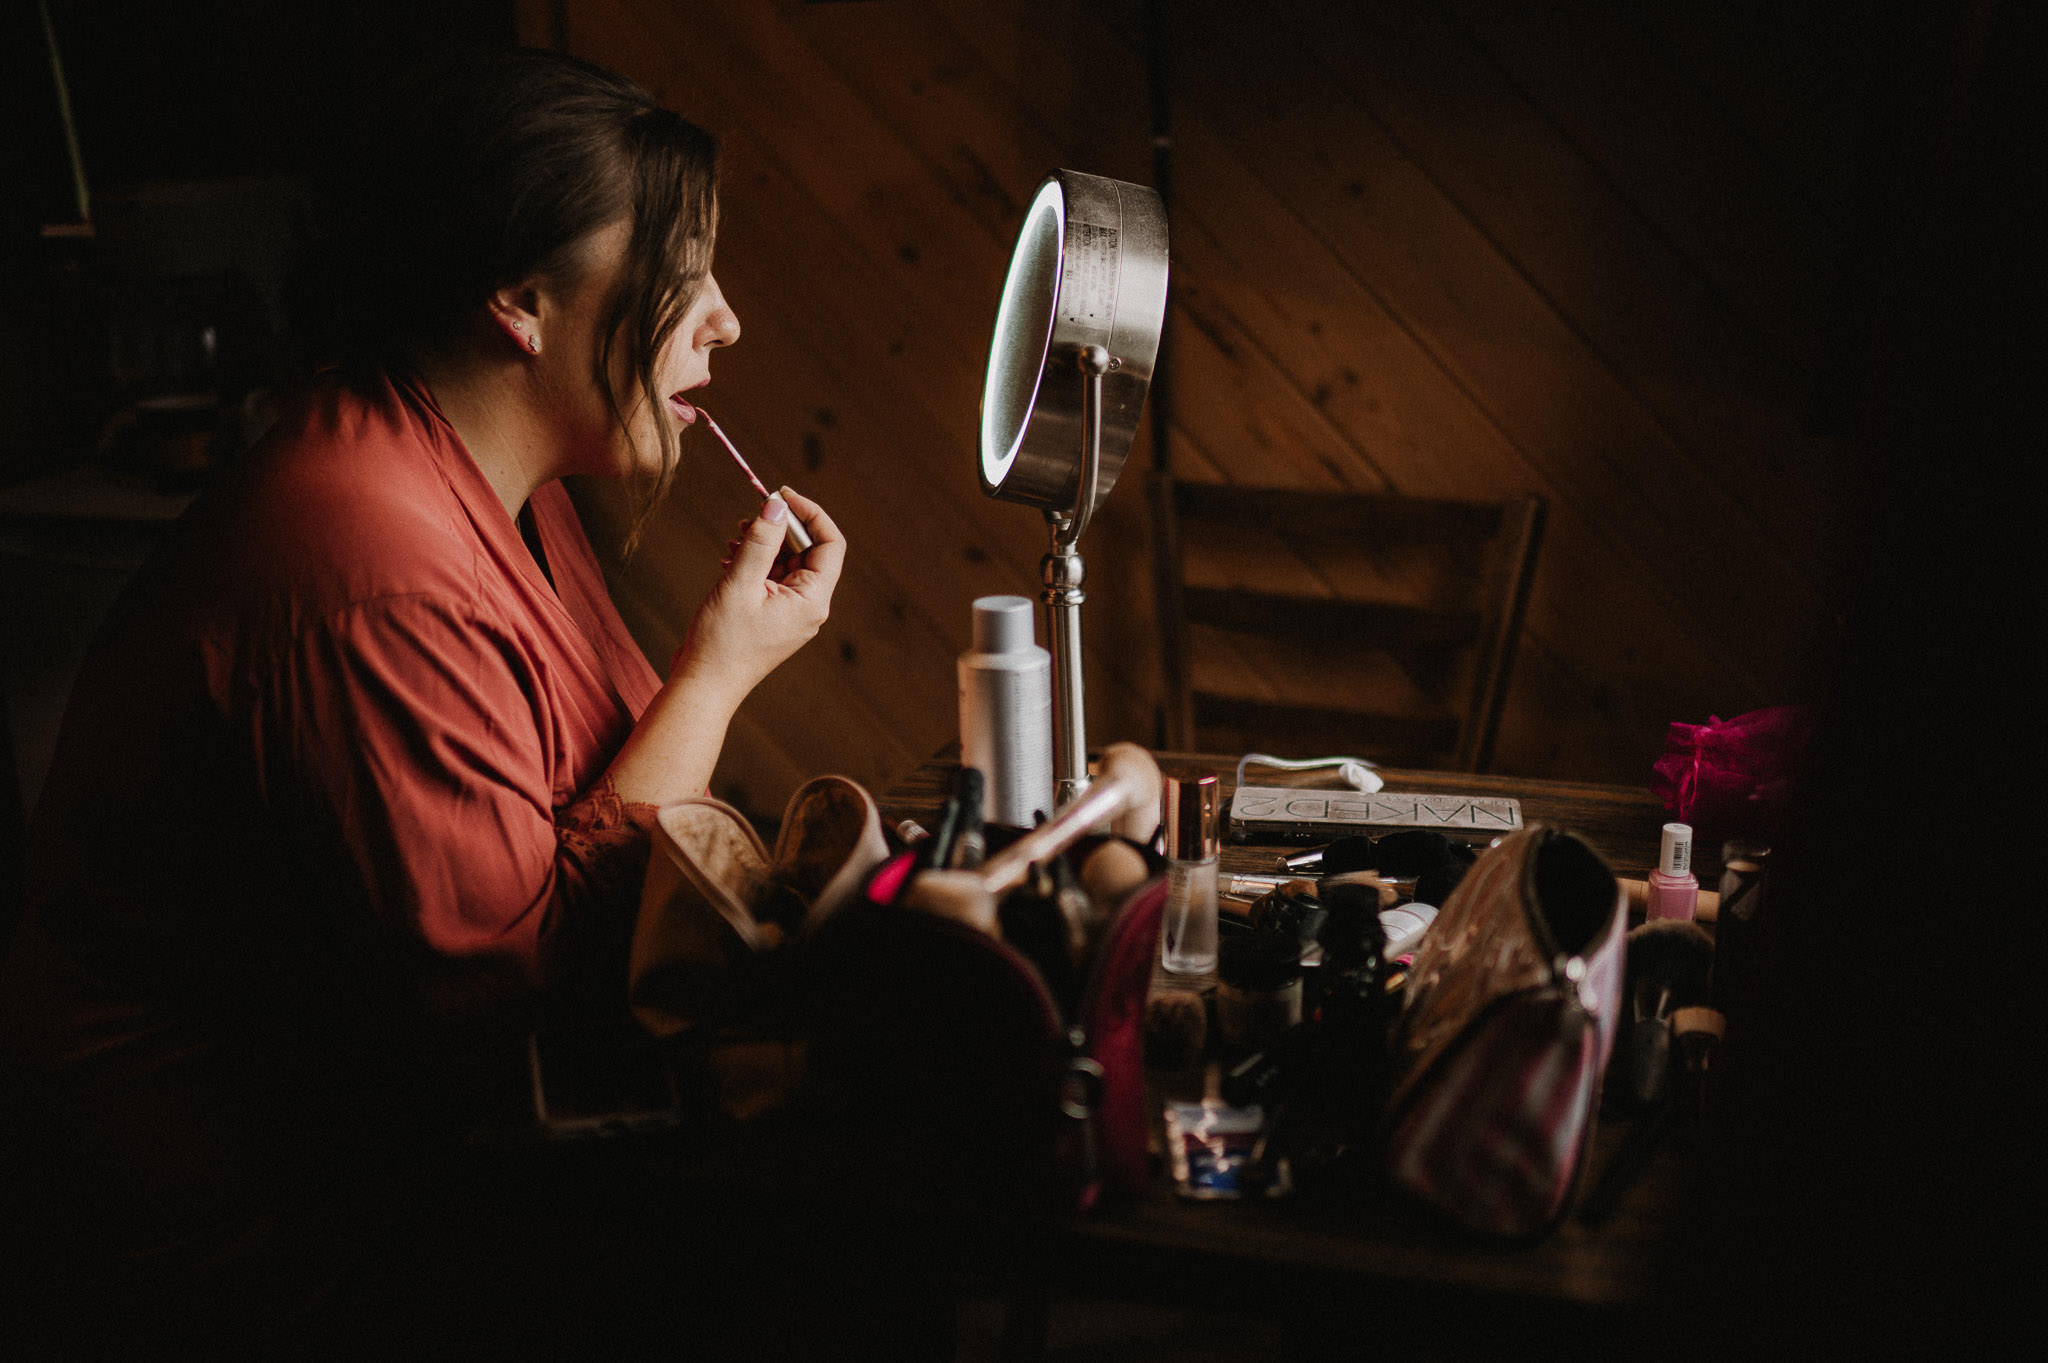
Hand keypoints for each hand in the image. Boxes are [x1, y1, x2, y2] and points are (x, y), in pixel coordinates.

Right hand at [674, 486, 843, 705]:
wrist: (704, 686)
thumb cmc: (722, 642)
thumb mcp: (740, 583)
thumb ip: (761, 541)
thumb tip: (777, 504)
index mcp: (813, 600)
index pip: (830, 543)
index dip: (810, 513)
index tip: (781, 494)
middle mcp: (809, 606)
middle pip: (808, 550)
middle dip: (780, 528)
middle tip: (749, 517)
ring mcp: (792, 612)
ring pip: (787, 562)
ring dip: (764, 544)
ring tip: (734, 540)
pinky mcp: (773, 616)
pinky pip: (772, 578)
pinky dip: (754, 562)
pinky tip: (729, 559)